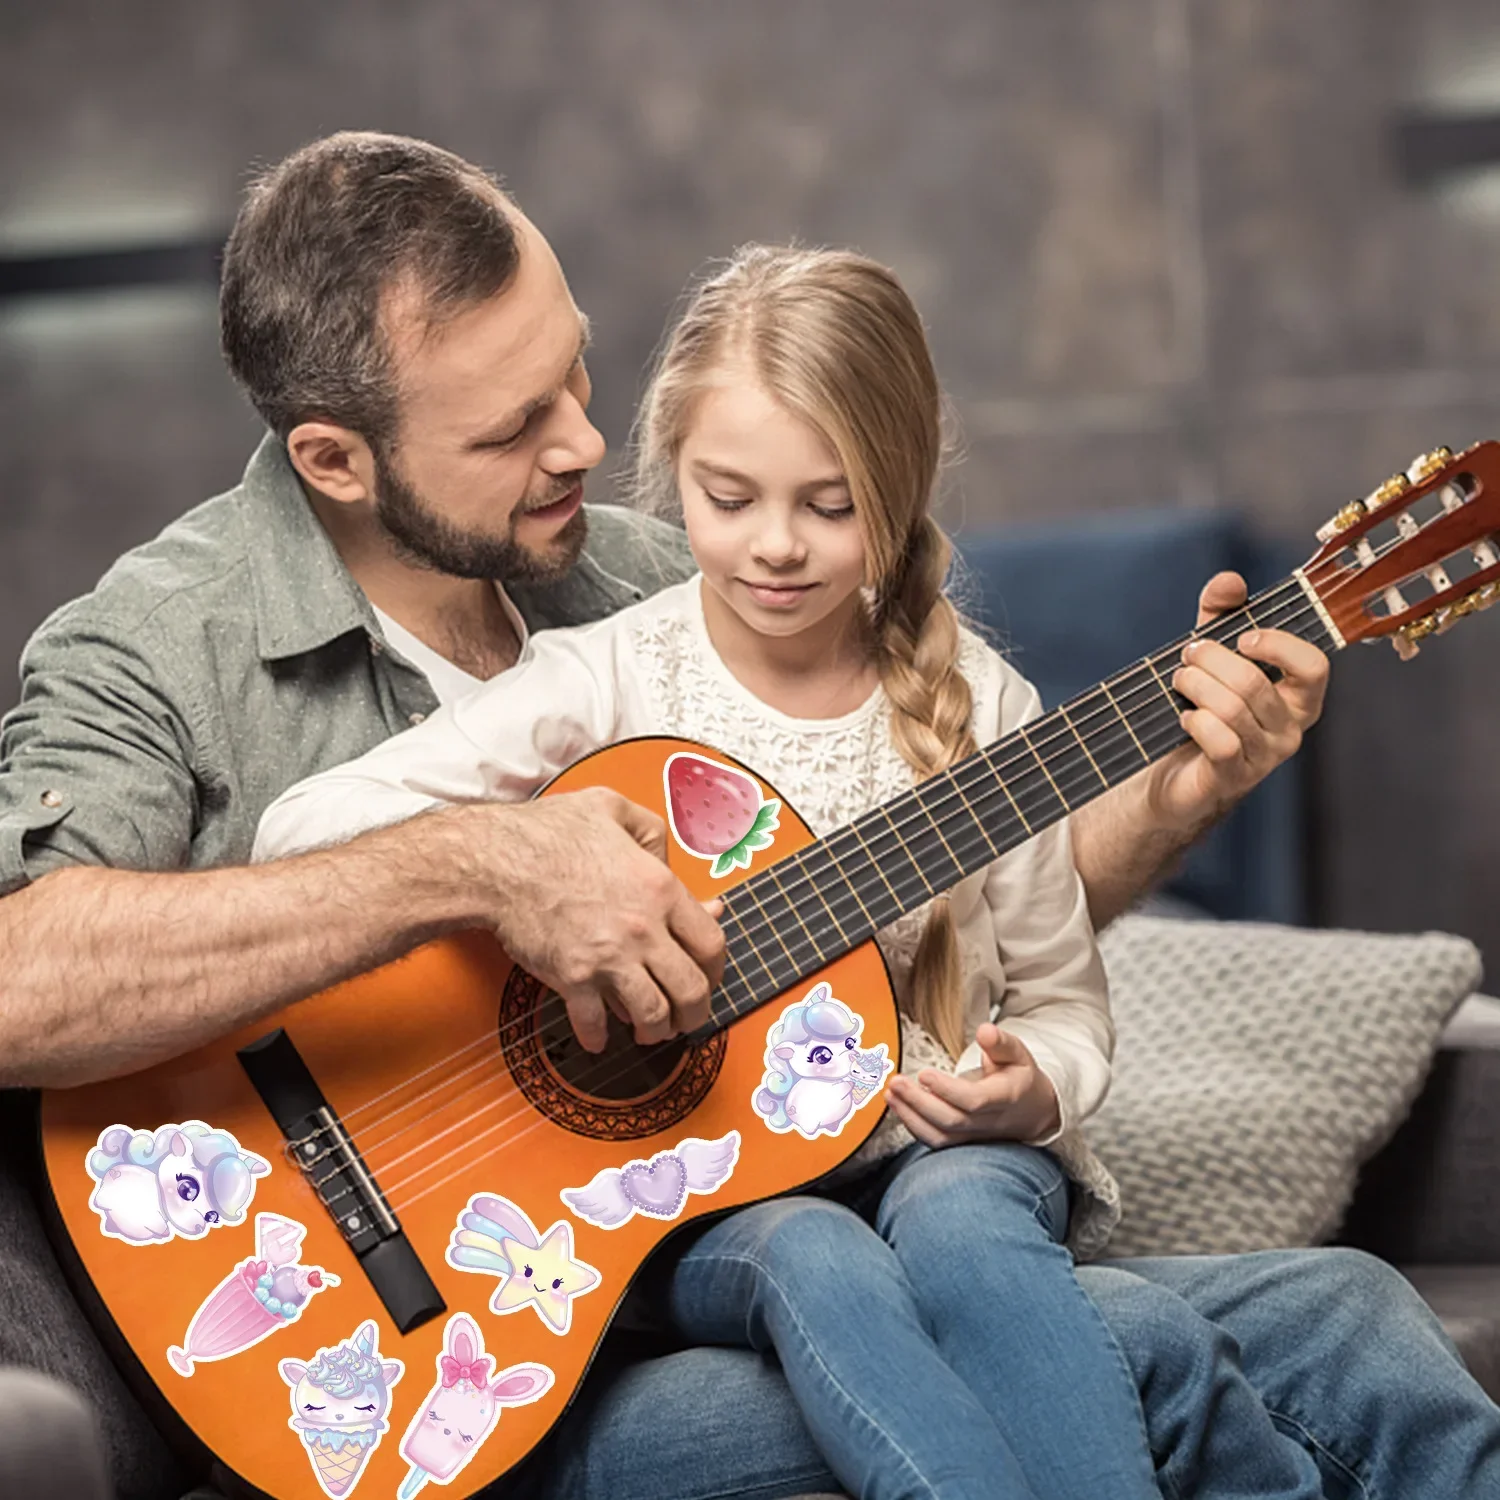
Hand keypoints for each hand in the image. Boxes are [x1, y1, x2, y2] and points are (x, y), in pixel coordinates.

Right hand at [453, 788, 724, 1052]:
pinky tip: (598, 1037)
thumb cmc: (547, 831)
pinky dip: (598, 1037)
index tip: (710, 978)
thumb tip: (665, 859)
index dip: (717, 969)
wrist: (495, 860)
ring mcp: (608, 957)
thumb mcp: (612, 807)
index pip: (712, 943)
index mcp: (659, 889)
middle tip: (688, 1018)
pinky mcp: (572, 978)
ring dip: (656, 1031)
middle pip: (692, 989)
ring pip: (653, 1014)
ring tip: (649, 1031)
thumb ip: (650, 830)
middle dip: (695, 1013)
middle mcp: (642, 928)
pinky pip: (594, 1022)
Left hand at [884, 1022, 1059, 1147]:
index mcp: (1005, 1097)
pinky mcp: (963, 1141)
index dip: (947, 1090)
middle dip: (919, 1103)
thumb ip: (1000, 1043)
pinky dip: (913, 1127)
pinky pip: (936, 1142)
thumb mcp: (1017, 1054)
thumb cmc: (1019, 1077)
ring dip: (910, 1117)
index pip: (974, 1100)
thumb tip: (985, 1030)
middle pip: (951, 1120)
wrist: (1032, 1112)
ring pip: (941, 1137)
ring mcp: (975, 1135)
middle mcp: (989, 1121)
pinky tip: (898, 1107)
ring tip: (890, 1094)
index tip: (924, 1073)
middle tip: (896, 1082)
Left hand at [1145, 571, 1329, 831]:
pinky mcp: (1234, 778)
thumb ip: (1220, 612)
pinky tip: (1184, 717)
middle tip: (1188, 654)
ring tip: (1179, 680)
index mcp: (1297, 695)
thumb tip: (1230, 580)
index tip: (1242, 637)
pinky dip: (1196, 722)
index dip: (1278, 645)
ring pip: (1233, 709)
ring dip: (1195, 686)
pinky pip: (1221, 742)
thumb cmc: (1202, 705)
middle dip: (1211, 660)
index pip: (1314, 666)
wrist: (1173, 770)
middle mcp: (1290, 727)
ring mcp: (1264, 757)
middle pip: (1254, 683)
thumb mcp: (1211, 652)